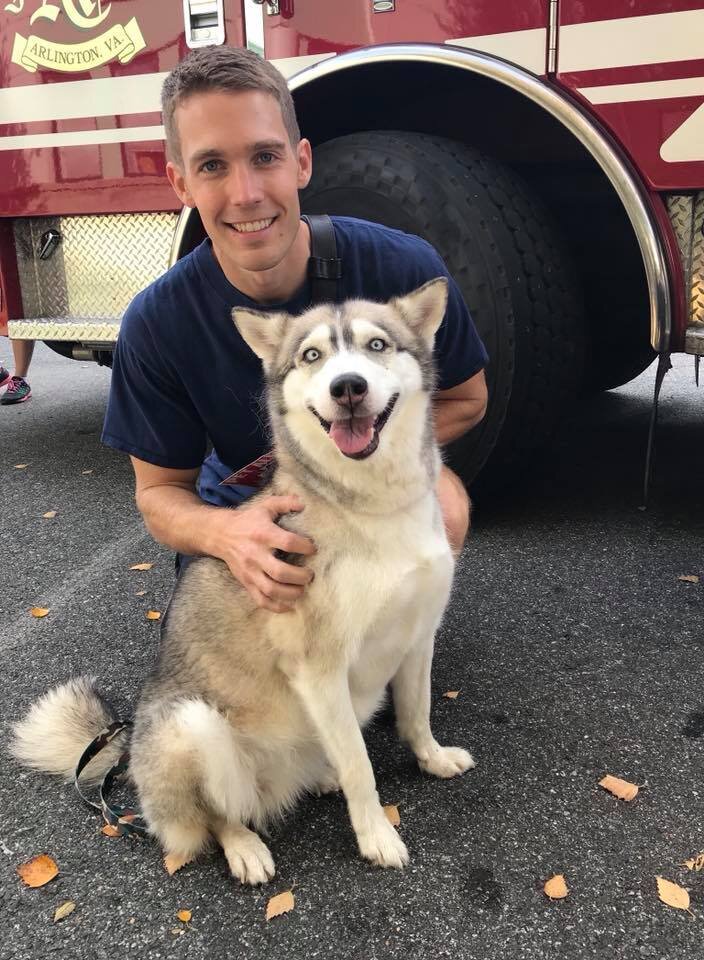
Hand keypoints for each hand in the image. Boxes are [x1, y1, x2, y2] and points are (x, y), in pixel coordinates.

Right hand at [217, 495, 315, 612]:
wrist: (220, 534)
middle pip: (280, 572)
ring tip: (302, 589)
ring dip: (291, 593)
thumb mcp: (265, 506)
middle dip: (300, 576)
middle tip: (310, 574)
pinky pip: (260, 600)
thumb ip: (285, 503)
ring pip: (271, 589)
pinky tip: (289, 605)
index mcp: (263, 534)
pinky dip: (276, 606)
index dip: (305, 547)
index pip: (288, 543)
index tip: (313, 549)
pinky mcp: (245, 582)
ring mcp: (249, 571)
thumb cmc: (248, 520)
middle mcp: (255, 554)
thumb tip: (303, 503)